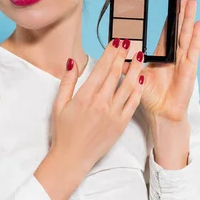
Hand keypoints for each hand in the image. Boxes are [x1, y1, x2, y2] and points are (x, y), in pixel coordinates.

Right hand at [35, 37, 144, 199]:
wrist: (73, 157)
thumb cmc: (63, 131)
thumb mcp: (59, 104)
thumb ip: (67, 82)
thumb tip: (73, 61)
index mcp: (85, 96)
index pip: (101, 68)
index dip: (110, 53)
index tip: (117, 41)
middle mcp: (101, 103)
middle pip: (115, 73)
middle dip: (123, 55)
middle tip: (130, 41)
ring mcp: (113, 114)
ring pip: (128, 86)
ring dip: (135, 69)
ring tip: (140, 56)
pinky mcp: (121, 124)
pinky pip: (133, 103)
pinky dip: (138, 90)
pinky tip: (141, 80)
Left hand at [129, 0, 199, 123]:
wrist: (161, 114)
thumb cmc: (149, 97)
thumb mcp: (133, 77)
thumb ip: (125, 64)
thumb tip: (113, 52)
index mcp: (160, 55)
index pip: (164, 31)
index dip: (167, 16)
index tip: (169, 0)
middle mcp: (173, 55)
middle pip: (177, 27)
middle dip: (180, 10)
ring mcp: (182, 60)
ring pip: (185, 34)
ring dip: (188, 17)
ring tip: (191, 0)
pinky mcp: (189, 68)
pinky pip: (193, 50)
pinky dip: (196, 37)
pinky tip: (199, 24)